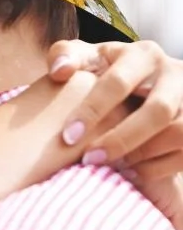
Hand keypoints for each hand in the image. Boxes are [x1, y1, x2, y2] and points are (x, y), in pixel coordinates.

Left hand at [48, 39, 182, 229]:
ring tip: (112, 168)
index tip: (68, 137)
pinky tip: (130, 174)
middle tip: (90, 159)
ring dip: (143, 155)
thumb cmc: (107, 72)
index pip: (118, 82)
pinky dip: (158, 168)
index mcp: (142, 55)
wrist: (147, 81)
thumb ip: (65, 55)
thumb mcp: (88, 58)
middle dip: (122, 139)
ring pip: (179, 133)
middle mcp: (175, 74)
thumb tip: (59, 71)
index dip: (92, 110)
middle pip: (158, 111)